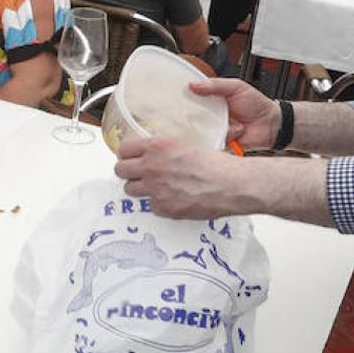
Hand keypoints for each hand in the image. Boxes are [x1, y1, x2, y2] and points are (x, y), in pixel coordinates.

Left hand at [114, 138, 261, 219]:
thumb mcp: (187, 144)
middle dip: (128, 171)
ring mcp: (155, 189)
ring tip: (154, 186)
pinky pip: (150, 206)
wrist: (233, 185)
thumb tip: (154, 153)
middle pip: (120, 170)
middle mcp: (152, 167)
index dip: (127, 154)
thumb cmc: (219, 165)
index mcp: (158, 146)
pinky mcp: (163, 208)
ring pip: (129, 190)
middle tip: (137, 173)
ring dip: (139, 188)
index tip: (130, 157)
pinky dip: (158, 204)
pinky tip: (171, 198)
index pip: (123, 148)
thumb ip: (165, 149)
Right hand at [186, 77, 278, 150]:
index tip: (182, 96)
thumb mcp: (237, 87)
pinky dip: (224, 136)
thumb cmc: (257, 104)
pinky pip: (212, 141)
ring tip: (232, 120)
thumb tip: (194, 84)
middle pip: (193, 115)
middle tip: (209, 110)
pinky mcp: (219, 142)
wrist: (272, 125)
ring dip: (216, 125)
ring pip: (202, 129)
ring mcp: (215, 129)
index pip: (194, 97)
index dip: (187, 97)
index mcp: (213, 99)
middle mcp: (211, 115)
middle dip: (197, 114)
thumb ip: (216, 85)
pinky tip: (236, 130)